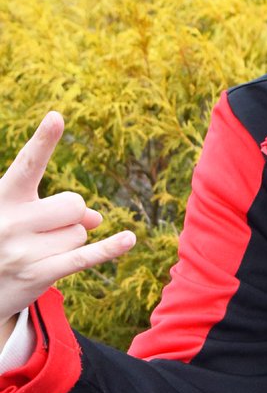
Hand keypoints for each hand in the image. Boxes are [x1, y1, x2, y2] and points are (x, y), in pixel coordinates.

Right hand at [0, 112, 135, 330]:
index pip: (27, 165)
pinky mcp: (39, 274)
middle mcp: (11, 221)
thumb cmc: (3, 242)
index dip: (43, 141)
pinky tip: (129, 239)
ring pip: (80, 233)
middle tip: (46, 231)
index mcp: (3, 198)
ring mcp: (24, 250)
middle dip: (71, 216)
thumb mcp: (19, 217)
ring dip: (69, 242)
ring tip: (39, 253)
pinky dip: (110, 248)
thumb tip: (96, 219)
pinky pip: (85, 256)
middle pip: (74, 204)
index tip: (57, 117)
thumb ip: (56, 209)